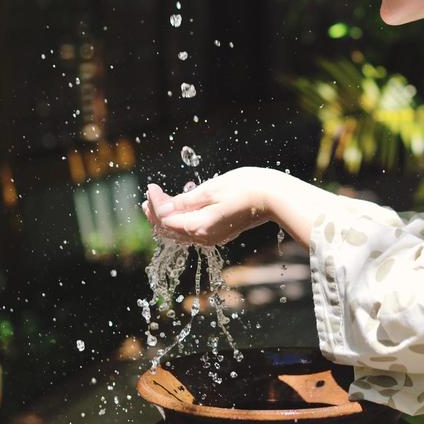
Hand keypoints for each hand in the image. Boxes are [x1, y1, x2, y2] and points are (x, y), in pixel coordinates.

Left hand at [142, 167, 272, 246]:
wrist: (273, 197)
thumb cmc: (245, 188)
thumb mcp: (210, 189)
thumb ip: (185, 201)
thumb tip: (162, 208)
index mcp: (199, 226)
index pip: (165, 218)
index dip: (155, 202)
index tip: (151, 186)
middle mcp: (203, 237)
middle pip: (170, 229)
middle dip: (156, 212)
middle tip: (150, 195)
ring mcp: (212, 237)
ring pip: (180, 231)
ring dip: (167, 216)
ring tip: (158, 201)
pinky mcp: (219, 233)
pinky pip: (192, 230)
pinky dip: (181, 219)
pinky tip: (180, 206)